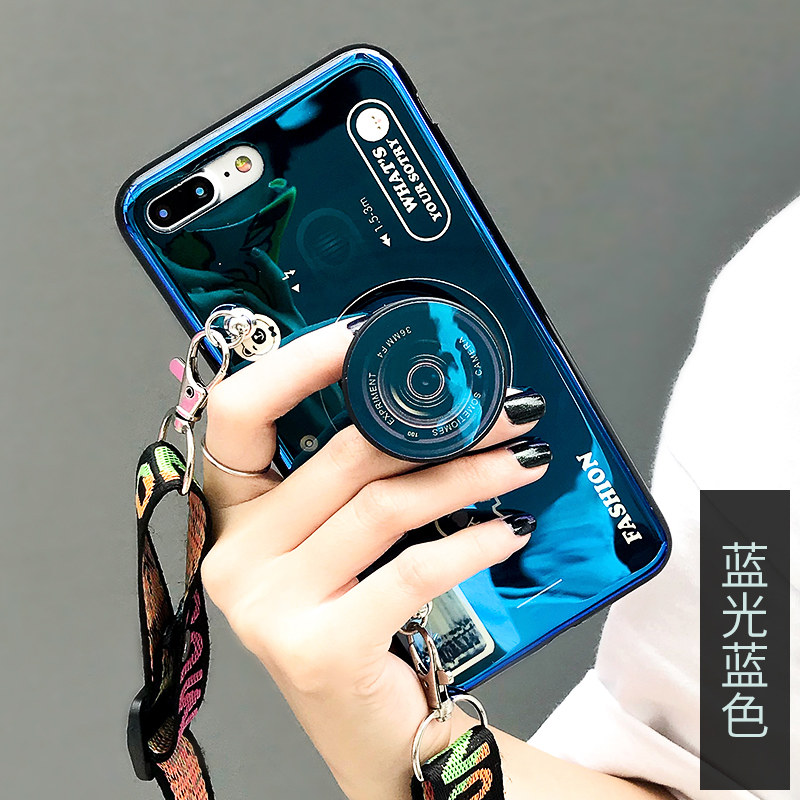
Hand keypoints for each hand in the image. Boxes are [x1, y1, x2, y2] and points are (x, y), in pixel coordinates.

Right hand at [200, 319, 549, 799]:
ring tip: (520, 463)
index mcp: (233, 515)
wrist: (370, 732)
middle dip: (435, 426)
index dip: (298, 363)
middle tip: (503, 413)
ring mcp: (268, 605)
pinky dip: (469, 543)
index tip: (368, 338)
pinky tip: (507, 530)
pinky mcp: (317, 648)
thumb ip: (350, 480)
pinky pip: (409, 570)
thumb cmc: (356, 621)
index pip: (240, 412)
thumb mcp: (337, 543)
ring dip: (466, 476)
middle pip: (343, 457)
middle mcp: (236, 556)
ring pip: (382, 506)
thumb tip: (422, 399)